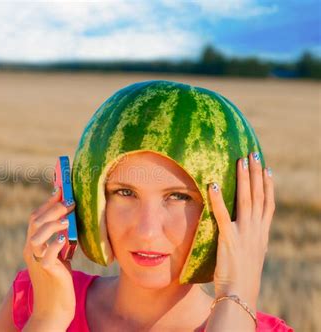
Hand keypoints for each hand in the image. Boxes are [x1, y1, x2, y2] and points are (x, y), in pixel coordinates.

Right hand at [22, 187, 75, 327]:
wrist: (54, 310)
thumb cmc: (59, 282)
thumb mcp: (59, 257)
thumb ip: (60, 242)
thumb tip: (70, 223)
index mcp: (33, 245)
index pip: (36, 217)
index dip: (48, 202)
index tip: (61, 189)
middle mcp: (31, 250)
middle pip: (35, 221)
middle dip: (53, 208)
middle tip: (70, 201)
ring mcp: (36, 261)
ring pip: (37, 235)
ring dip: (54, 223)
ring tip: (68, 220)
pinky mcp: (46, 271)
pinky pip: (47, 255)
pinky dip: (55, 244)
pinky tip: (64, 239)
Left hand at [208, 152, 274, 307]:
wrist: (240, 295)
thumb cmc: (241, 276)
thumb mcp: (250, 254)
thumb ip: (248, 238)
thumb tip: (244, 227)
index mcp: (262, 233)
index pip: (268, 203)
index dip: (268, 185)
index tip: (267, 168)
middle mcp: (256, 231)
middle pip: (259, 196)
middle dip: (257, 173)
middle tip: (253, 153)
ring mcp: (244, 234)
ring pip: (247, 200)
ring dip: (244, 179)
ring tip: (241, 160)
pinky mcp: (229, 240)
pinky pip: (223, 215)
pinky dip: (219, 200)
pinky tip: (214, 185)